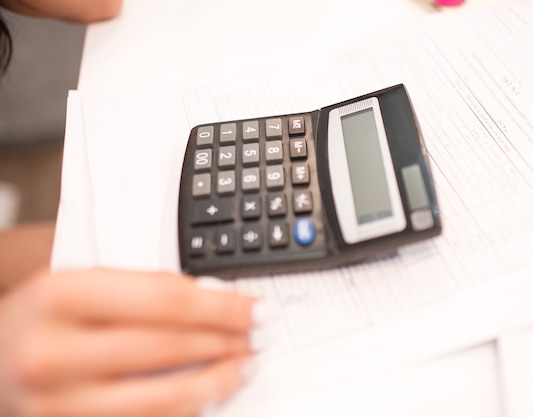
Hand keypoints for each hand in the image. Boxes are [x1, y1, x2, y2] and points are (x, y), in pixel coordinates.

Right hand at [0, 268, 269, 416]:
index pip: (165, 300)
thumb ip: (144, 289)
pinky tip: (208, 393)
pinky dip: (186, 408)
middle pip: (168, 346)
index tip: (253, 306)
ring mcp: (56, 404)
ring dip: (216, 380)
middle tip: (260, 333)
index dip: (221, 305)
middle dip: (226, 339)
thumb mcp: (81, 285)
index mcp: (60, 296)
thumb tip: (216, 299)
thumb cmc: (43, 318)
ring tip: (245, 364)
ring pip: (162, 397)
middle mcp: (53, 352)